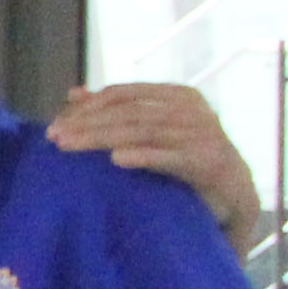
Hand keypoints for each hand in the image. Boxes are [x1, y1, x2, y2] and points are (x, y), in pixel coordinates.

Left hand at [52, 82, 264, 246]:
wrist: (233, 194)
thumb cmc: (187, 161)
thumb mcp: (155, 131)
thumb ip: (120, 112)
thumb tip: (74, 94)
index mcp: (178, 96)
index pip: (124, 94)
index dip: (88, 106)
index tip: (56, 124)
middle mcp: (191, 110)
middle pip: (128, 113)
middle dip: (87, 124)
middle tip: (54, 136)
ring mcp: (201, 134)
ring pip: (142, 131)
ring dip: (102, 138)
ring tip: (71, 146)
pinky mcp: (208, 162)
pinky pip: (170, 157)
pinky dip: (143, 156)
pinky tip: (117, 159)